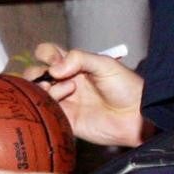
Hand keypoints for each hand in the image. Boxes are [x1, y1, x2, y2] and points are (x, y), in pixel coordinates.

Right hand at [27, 42, 145, 146]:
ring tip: (67, 90)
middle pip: (36, 73)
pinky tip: (63, 103)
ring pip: (38, 92)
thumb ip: (78, 59)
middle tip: (52, 76)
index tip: (55, 60)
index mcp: (74, 65)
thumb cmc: (126, 86)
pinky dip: (48, 105)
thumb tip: (53, 69)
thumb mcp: (104, 64)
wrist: (137, 115)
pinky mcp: (66, 119)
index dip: (46, 54)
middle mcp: (65, 81)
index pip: (48, 53)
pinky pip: (46, 112)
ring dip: (45, 88)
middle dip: (36, 73)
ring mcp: (65, 100)